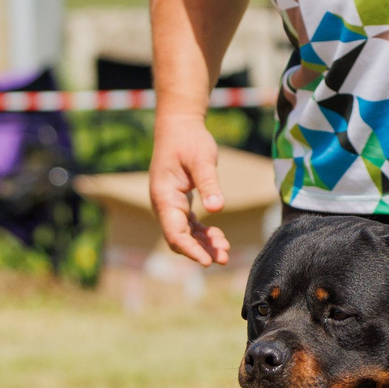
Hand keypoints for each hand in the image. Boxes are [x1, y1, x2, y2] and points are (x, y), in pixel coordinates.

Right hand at [149, 113, 231, 265]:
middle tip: (224, 257)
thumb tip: (217, 209)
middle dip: (200, 250)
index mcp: (164, 197)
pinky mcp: (178, 202)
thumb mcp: (202, 160)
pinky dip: (202, 233)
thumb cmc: (189, 141)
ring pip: (184, 234)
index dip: (191, 250)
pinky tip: (218, 236)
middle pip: (179, 238)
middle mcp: (163, 204)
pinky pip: (188, 225)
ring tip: (225, 250)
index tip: (208, 261)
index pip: (175, 233)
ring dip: (203, 243)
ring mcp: (170, 204)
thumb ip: (209, 184)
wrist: (179, 126)